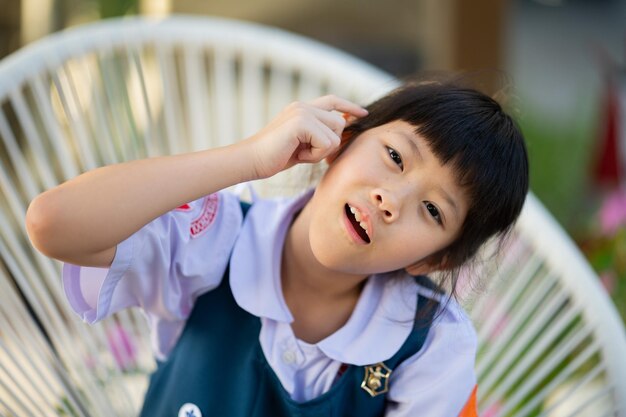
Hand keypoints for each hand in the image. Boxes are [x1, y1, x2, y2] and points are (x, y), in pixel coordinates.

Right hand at [246, 95, 367, 178]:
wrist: (252, 160)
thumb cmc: (274, 156)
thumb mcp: (302, 143)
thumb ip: (318, 135)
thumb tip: (341, 132)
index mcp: (302, 108)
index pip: (333, 101)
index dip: (350, 106)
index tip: (363, 113)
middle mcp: (303, 106)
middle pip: (340, 123)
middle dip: (329, 144)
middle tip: (306, 153)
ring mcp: (302, 112)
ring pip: (335, 134)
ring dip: (321, 152)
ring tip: (300, 153)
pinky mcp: (301, 122)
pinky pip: (326, 142)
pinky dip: (314, 155)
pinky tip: (298, 155)